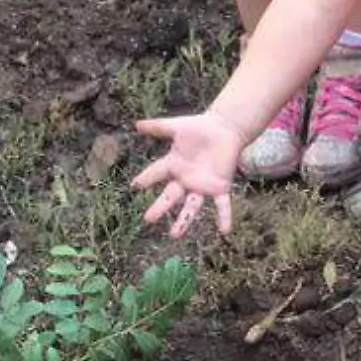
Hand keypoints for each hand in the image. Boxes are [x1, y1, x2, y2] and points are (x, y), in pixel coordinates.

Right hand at [130, 112, 245, 237]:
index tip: (136, 185)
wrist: (224, 128)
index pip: (156, 173)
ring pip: (192, 206)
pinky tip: (224, 230)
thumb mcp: (177, 126)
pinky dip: (224, 217)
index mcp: (174, 165)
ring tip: (175, 235)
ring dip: (184, 220)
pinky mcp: (220, 187)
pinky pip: (222, 205)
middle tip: (148, 219)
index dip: (147, 178)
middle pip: (170, 196)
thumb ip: (158, 127)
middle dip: (159, 207)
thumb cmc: (199, 128)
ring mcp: (202, 185)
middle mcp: (185, 179)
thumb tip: (136, 125)